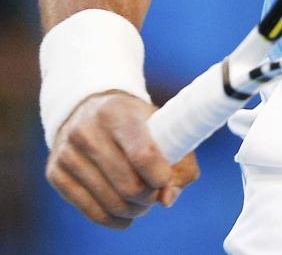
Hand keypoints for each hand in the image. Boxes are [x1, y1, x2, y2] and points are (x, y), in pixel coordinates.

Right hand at [45, 91, 199, 229]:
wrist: (89, 110)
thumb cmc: (134, 122)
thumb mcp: (160, 125)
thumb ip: (179, 160)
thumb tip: (168, 199)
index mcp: (116, 111)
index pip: (142, 154)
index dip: (159, 176)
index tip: (165, 180)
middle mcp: (86, 130)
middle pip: (128, 184)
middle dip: (148, 197)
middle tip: (154, 194)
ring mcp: (67, 152)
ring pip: (110, 202)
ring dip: (133, 210)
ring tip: (141, 202)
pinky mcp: (55, 173)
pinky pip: (90, 212)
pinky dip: (113, 219)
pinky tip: (123, 214)